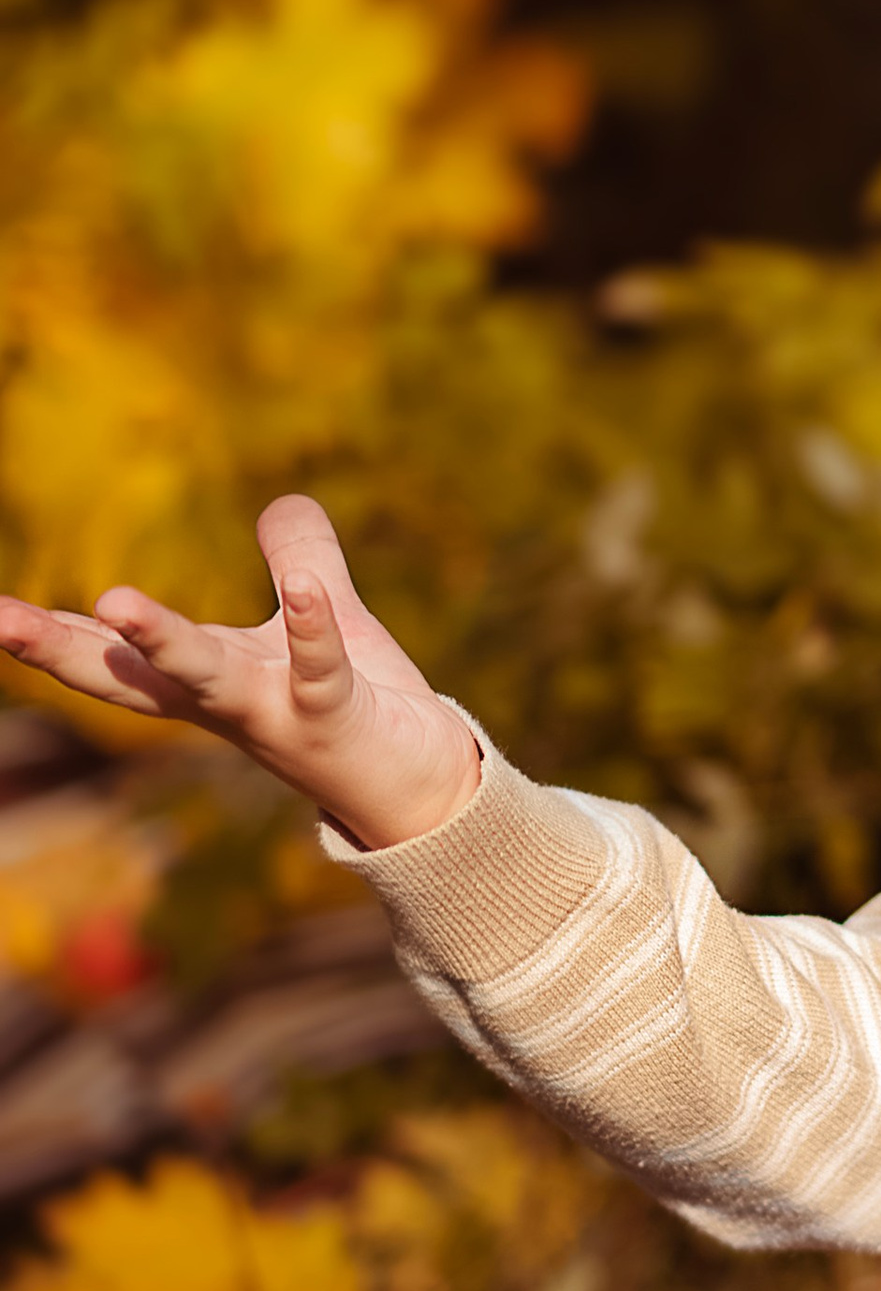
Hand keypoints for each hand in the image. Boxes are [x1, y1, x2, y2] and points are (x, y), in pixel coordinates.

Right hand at [0, 496, 481, 852]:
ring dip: (163, 643)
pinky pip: (319, 672)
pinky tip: (302, 590)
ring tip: (115, 602)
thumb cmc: (357, 706)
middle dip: (63, 650)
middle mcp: (225, 703)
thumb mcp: (317, 621)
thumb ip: (298, 558)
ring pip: (208, 679)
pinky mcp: (338, 720)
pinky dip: (309, 630)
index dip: (50, 636)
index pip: (113, 657)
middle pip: (129, 678)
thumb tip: (283, 504)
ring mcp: (277, 716)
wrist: (421, 787)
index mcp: (206, 678)